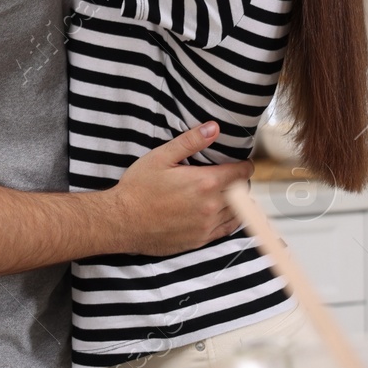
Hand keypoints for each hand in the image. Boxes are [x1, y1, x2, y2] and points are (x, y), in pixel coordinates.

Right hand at [109, 123, 254, 256]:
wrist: (122, 221)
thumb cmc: (138, 188)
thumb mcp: (161, 157)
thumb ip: (191, 141)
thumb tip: (214, 128)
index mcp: (205, 182)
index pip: (241, 173)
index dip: (245, 166)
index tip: (243, 163)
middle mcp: (211, 206)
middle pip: (242, 192)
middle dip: (241, 182)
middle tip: (234, 176)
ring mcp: (206, 225)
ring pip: (237, 212)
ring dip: (238, 201)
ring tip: (229, 193)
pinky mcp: (200, 240)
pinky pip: (227, 230)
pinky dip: (232, 220)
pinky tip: (226, 213)